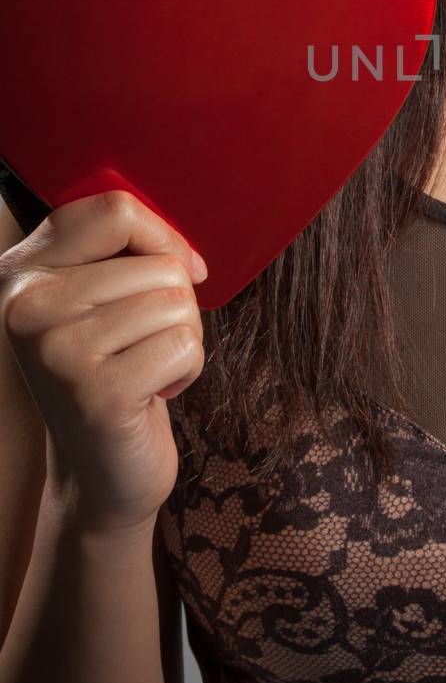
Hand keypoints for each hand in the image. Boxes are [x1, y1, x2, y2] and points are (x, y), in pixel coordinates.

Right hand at [0, 189, 208, 537]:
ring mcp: (56, 349)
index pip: (113, 210)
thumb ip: (119, 252)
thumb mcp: (97, 300)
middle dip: (177, 306)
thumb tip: (178, 238)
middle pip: (159, 264)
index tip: (174, 270)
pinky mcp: (96, 391)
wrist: (98, 471)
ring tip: (145, 369)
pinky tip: (151, 395)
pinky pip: (185, 347)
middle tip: (143, 346)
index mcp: (22, 271)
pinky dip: (187, 372)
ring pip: (177, 304)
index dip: (162, 236)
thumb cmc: (113, 373)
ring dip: (183, 340)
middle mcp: (26, 305)